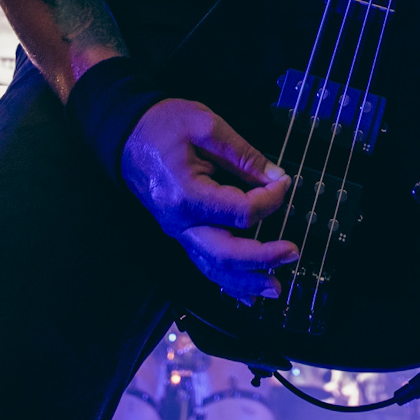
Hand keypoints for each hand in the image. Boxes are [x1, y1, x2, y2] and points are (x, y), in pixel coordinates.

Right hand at [121, 99, 297, 304]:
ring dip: (246, 280)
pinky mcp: (180, 232)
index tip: (285, 183)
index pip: (240, 212)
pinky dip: (226, 282)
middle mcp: (180, 222)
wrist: (127, 132)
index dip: (270, 200)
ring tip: (275, 287)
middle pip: (226, 253)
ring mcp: (177, 232)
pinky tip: (247, 295)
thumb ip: (244, 155)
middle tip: (292, 253)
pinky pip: (203, 263)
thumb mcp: (207, 126)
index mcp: (187, 195)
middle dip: (262, 258)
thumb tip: (276, 177)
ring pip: (214, 267)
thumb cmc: (165, 124)